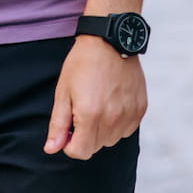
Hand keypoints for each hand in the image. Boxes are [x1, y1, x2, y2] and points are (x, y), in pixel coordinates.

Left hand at [44, 36, 144, 159]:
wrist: (110, 40)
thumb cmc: (82, 63)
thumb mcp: (63, 92)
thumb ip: (58, 124)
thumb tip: (51, 149)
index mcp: (90, 115)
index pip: (80, 152)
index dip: (70, 144)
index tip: (68, 129)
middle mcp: (113, 119)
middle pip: (95, 147)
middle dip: (85, 136)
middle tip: (81, 110)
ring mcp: (129, 115)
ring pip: (112, 139)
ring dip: (102, 130)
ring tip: (97, 103)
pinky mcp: (140, 109)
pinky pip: (126, 129)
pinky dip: (117, 123)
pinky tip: (111, 102)